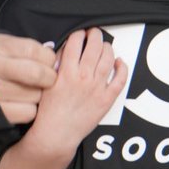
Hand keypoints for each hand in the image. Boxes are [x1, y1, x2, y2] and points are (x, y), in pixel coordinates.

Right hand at [0, 33, 58, 123]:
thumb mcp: (2, 46)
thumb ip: (26, 50)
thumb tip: (55, 59)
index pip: (36, 51)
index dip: (49, 58)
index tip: (48, 62)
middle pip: (39, 74)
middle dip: (50, 77)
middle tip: (47, 79)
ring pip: (36, 95)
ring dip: (39, 95)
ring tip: (29, 90)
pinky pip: (28, 112)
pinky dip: (30, 109)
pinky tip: (21, 102)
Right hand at [27, 28, 127, 156]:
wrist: (56, 135)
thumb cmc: (48, 112)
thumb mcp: (46, 82)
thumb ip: (55, 65)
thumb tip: (64, 49)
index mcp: (66, 72)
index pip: (75, 42)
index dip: (78, 34)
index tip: (79, 34)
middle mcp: (83, 77)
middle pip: (94, 46)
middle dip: (95, 35)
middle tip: (94, 33)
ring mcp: (97, 88)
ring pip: (108, 59)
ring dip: (108, 48)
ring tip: (105, 45)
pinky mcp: (106, 99)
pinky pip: (120, 80)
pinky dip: (122, 68)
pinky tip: (119, 62)